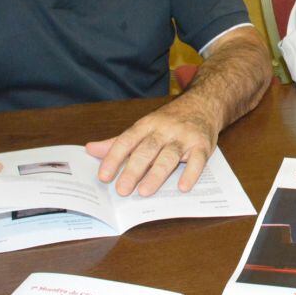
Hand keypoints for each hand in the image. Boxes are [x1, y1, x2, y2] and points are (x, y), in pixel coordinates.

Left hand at [87, 105, 217, 196]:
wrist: (204, 103)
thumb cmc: (170, 120)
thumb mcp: (144, 126)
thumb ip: (119, 141)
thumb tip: (91, 150)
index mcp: (147, 124)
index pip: (127, 140)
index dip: (113, 158)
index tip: (103, 176)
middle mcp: (165, 129)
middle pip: (147, 149)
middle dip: (133, 169)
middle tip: (122, 190)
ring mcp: (184, 137)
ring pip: (169, 155)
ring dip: (157, 174)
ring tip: (144, 191)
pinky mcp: (203, 145)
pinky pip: (197, 160)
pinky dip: (191, 173)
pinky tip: (183, 187)